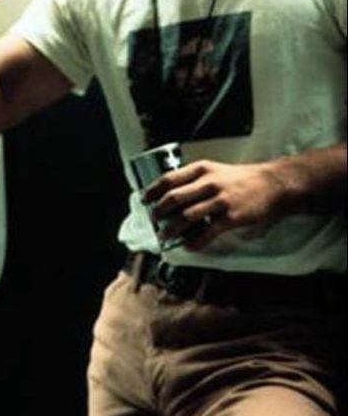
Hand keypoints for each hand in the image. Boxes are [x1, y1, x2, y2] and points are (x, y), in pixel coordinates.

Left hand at [142, 159, 282, 249]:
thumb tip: (171, 195)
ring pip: (186, 217)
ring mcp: (219, 200)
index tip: (144, 199)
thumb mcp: (215, 170)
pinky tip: (187, 245)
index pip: (169, 178)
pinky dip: (194, 241)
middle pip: (174, 199)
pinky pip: (206, 232)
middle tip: (153, 221)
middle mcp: (208, 183)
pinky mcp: (230, 217)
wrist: (271, 184)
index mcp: (201, 169)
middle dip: (159, 212)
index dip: (153, 190)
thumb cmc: (240, 179)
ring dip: (171, 229)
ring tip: (165, 236)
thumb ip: (194, 180)